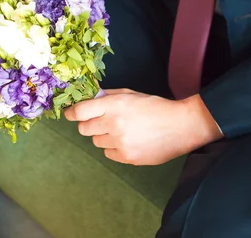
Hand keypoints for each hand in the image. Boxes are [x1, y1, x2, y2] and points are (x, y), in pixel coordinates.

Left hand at [64, 89, 222, 165]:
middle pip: (83, 129)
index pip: (80, 111)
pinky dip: (114, 148)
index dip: (71, 113)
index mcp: (114, 105)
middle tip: (101, 122)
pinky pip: (108, 153)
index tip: (69, 114)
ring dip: (103, 136)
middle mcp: (114, 124)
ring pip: (96, 142)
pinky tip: (129, 141)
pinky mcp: (127, 157)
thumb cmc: (155, 106)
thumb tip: (88, 92)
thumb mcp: (129, 94)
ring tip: (121, 131)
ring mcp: (120, 142)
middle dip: (89, 124)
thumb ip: (106, 95)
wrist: (181, 126)